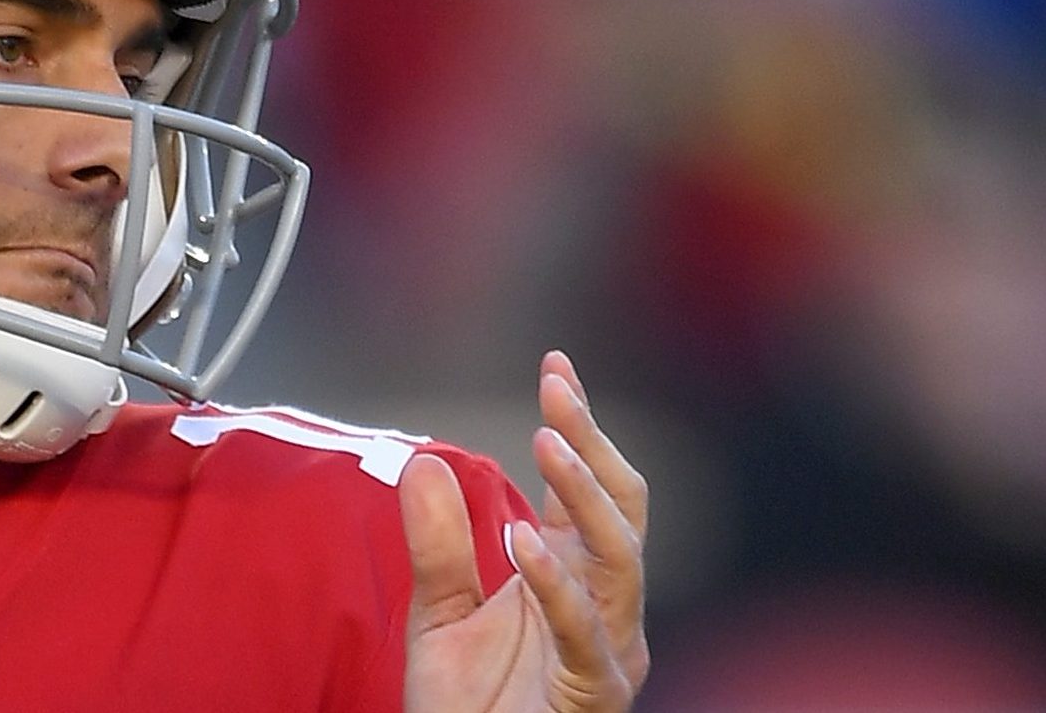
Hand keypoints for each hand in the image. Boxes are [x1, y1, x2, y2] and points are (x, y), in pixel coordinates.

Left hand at [401, 351, 648, 711]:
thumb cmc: (469, 712)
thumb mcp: (438, 615)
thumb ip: (437, 545)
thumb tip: (423, 461)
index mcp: (575, 581)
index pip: (589, 490)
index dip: (579, 428)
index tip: (556, 367)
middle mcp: (606, 608)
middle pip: (622, 509)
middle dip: (593, 445)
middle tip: (557, 392)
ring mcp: (608, 649)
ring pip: (621, 558)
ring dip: (583, 496)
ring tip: (548, 443)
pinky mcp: (594, 691)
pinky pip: (586, 631)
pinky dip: (559, 583)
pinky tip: (525, 540)